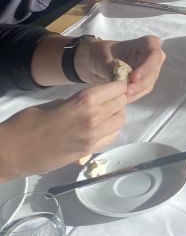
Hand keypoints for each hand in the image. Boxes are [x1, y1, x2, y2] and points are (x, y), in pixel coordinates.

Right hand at [0, 81, 126, 179]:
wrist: (13, 152)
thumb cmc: (27, 122)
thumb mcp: (55, 103)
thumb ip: (78, 102)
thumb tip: (92, 101)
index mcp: (84, 102)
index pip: (116, 89)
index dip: (118, 85)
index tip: (115, 84)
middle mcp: (94, 119)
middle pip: (121, 104)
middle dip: (119, 98)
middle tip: (112, 97)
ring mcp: (93, 138)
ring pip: (119, 121)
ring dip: (117, 114)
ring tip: (106, 112)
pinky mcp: (88, 151)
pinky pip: (110, 137)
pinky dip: (111, 130)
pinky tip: (102, 127)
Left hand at [74, 36, 164, 102]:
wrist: (96, 62)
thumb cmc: (101, 53)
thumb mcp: (103, 57)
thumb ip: (112, 68)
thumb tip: (120, 80)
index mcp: (148, 43)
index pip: (154, 55)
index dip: (146, 67)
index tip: (133, 78)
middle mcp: (153, 57)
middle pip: (153, 72)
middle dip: (140, 84)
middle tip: (126, 91)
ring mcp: (150, 71)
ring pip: (148, 84)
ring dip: (136, 92)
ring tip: (120, 95)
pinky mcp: (145, 83)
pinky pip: (142, 92)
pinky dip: (132, 96)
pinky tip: (121, 97)